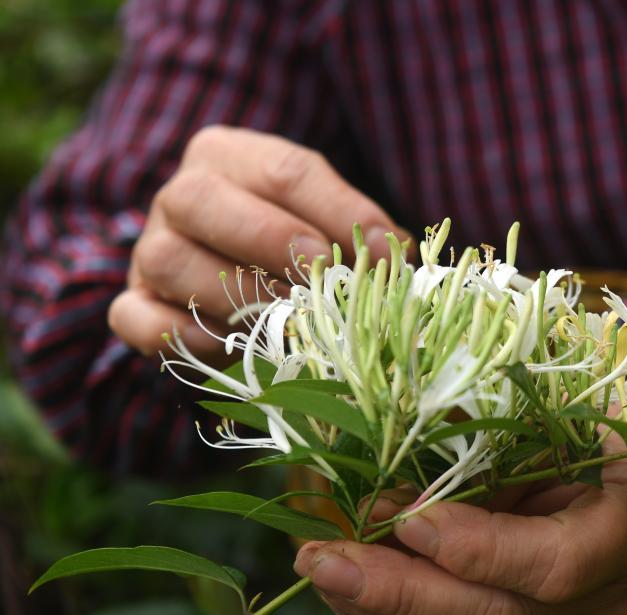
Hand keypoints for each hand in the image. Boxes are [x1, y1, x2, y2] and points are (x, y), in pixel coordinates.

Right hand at [108, 125, 408, 358]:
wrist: (231, 270)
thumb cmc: (293, 242)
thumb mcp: (326, 220)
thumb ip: (356, 233)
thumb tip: (394, 259)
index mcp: (232, 156)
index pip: (285, 171)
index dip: (340, 212)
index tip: (384, 254)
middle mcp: (182, 193)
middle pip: (202, 198)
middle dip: (270, 239)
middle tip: (322, 274)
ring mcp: (149, 248)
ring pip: (166, 259)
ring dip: (230, 294)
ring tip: (285, 320)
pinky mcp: (133, 301)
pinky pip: (133, 317)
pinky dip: (174, 335)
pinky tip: (220, 346)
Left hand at [294, 439, 626, 614]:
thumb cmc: (604, 444)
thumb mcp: (579, 420)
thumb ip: (517, 428)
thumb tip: (419, 425)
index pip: (558, 565)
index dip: (482, 549)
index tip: (411, 519)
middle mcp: (603, 601)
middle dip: (403, 591)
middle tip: (326, 558)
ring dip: (382, 608)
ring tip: (320, 568)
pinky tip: (344, 589)